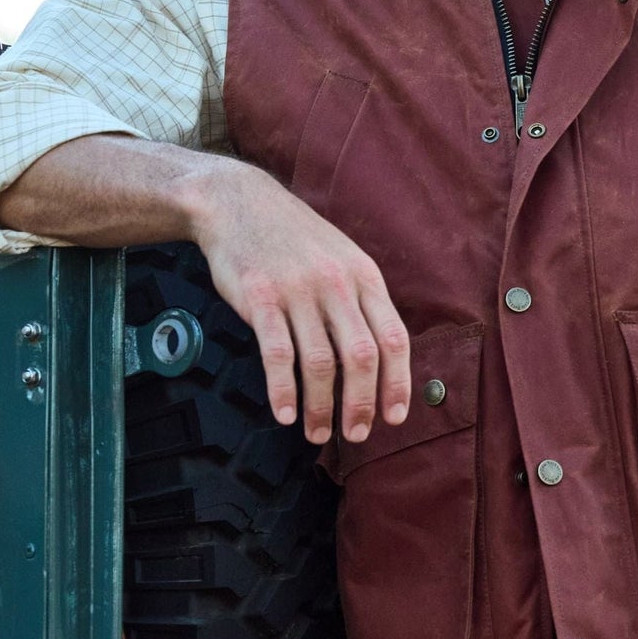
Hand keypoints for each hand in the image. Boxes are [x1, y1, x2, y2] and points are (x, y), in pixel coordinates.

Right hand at [0, 134, 412, 444]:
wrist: (239, 202)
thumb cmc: (294, 240)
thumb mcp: (341, 258)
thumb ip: (361, 302)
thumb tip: (380, 361)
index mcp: (364, 275)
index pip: (394, 338)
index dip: (398, 383)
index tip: (395, 417)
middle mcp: (336, 283)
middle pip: (361, 357)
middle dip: (361, 404)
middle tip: (355, 435)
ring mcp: (298, 290)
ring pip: (319, 363)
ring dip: (321, 407)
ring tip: (317, 433)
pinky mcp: (260, 298)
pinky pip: (277, 355)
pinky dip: (283, 391)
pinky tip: (283, 413)